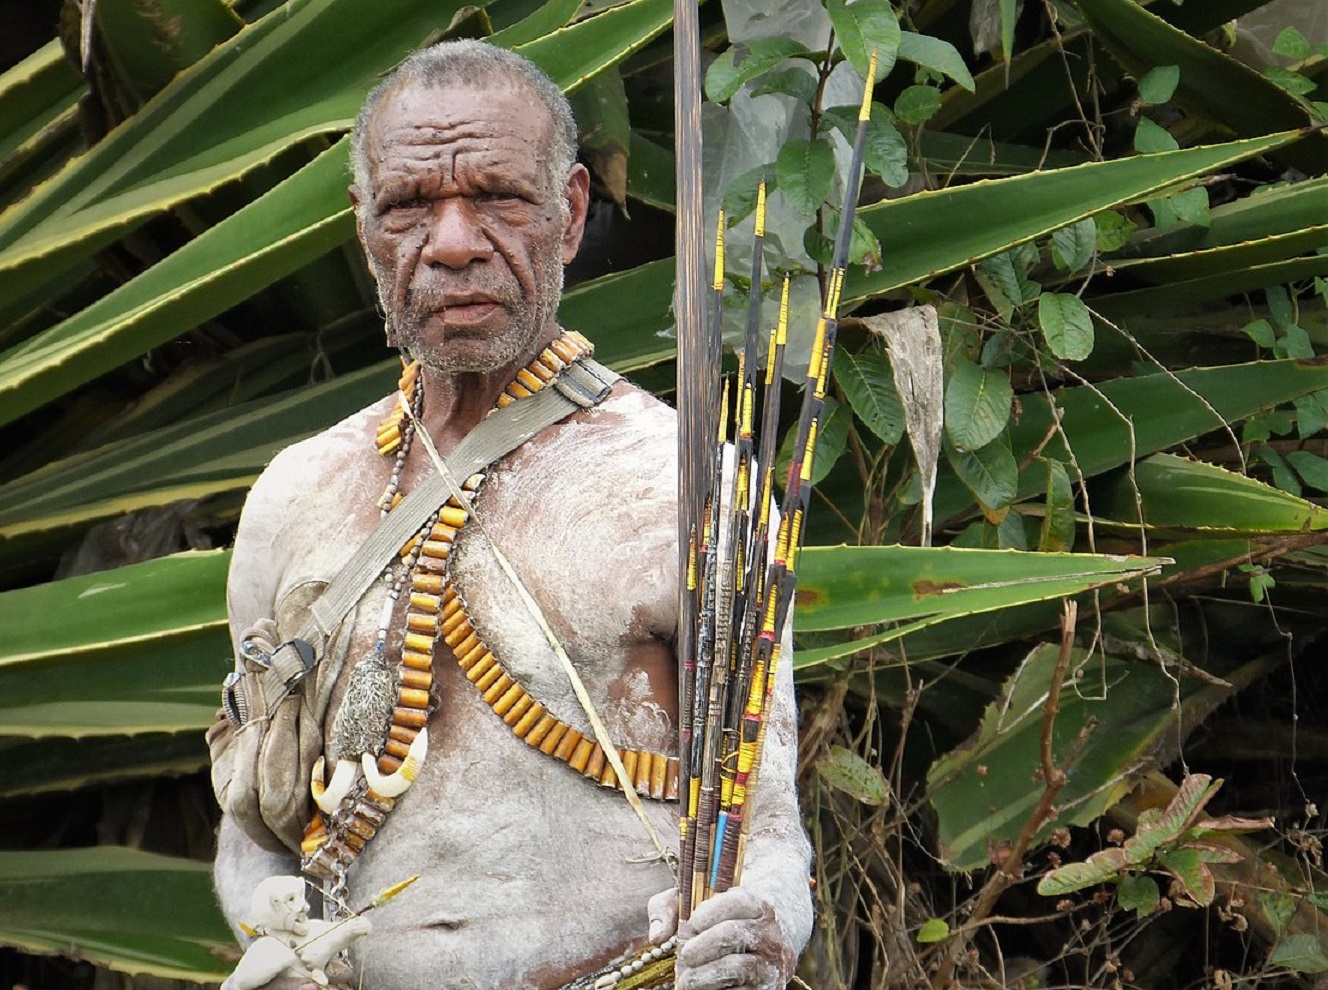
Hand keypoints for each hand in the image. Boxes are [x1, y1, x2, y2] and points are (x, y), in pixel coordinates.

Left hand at [650, 887, 794, 989]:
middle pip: (733, 934)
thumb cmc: (721, 922)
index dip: (710, 911)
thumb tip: (656, 936)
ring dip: (703, 976)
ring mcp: (771, 965)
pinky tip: (702, 989)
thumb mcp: (696, 905)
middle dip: (701, 946)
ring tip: (686, 980)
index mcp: (758, 905)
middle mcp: (770, 934)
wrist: (762, 946)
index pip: (738, 901)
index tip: (691, 924)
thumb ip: (669, 909)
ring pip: (736, 968)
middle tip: (684, 955)